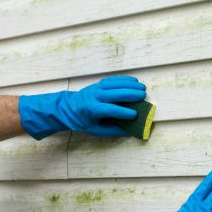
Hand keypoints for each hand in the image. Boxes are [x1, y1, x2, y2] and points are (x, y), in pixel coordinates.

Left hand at [18, 76, 145, 138]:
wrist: (68, 108)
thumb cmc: (83, 121)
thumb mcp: (95, 130)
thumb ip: (112, 131)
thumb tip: (130, 132)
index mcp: (93, 110)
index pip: (110, 110)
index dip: (123, 112)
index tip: (135, 114)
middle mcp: (95, 97)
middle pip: (115, 94)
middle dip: (130, 94)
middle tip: (143, 96)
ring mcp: (96, 88)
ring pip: (115, 84)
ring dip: (130, 85)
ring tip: (142, 88)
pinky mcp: (99, 84)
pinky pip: (113, 80)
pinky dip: (124, 79)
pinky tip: (134, 81)